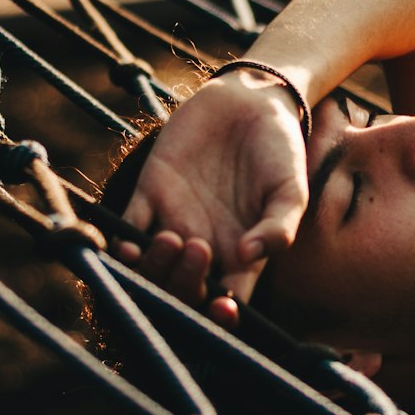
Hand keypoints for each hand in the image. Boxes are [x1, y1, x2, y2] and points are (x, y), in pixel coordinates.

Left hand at [116, 70, 309, 305]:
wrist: (251, 99)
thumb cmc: (280, 148)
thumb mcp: (291, 189)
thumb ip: (279, 226)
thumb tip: (248, 255)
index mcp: (242, 253)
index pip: (225, 300)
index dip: (218, 315)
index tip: (221, 308)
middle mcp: (205, 244)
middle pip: (182, 290)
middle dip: (184, 284)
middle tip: (200, 248)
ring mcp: (174, 220)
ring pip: (151, 267)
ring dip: (154, 267)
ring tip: (173, 238)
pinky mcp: (151, 192)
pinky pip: (127, 228)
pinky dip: (123, 245)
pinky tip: (131, 243)